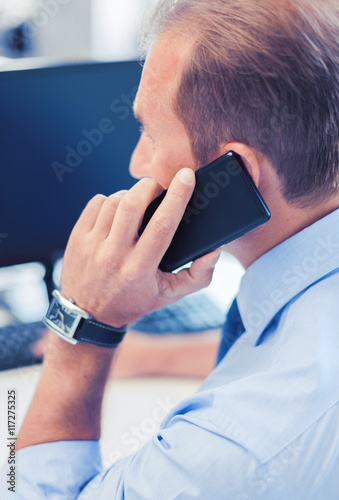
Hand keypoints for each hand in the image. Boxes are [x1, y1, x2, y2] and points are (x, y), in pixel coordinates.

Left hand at [60, 168, 220, 327]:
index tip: (186, 176)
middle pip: (133, 204)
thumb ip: (198, 275)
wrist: (89, 315)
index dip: (177, 197)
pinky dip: (111, 201)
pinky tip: (117, 212)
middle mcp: (114, 255)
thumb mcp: (170, 295)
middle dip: (150, 186)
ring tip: (138, 203)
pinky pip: (96, 203)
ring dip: (130, 194)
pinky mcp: (78, 238)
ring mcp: (92, 246)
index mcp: (140, 269)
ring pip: (114, 201)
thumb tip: (214, 250)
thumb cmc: (134, 301)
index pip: (162, 225)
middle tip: (158, 186)